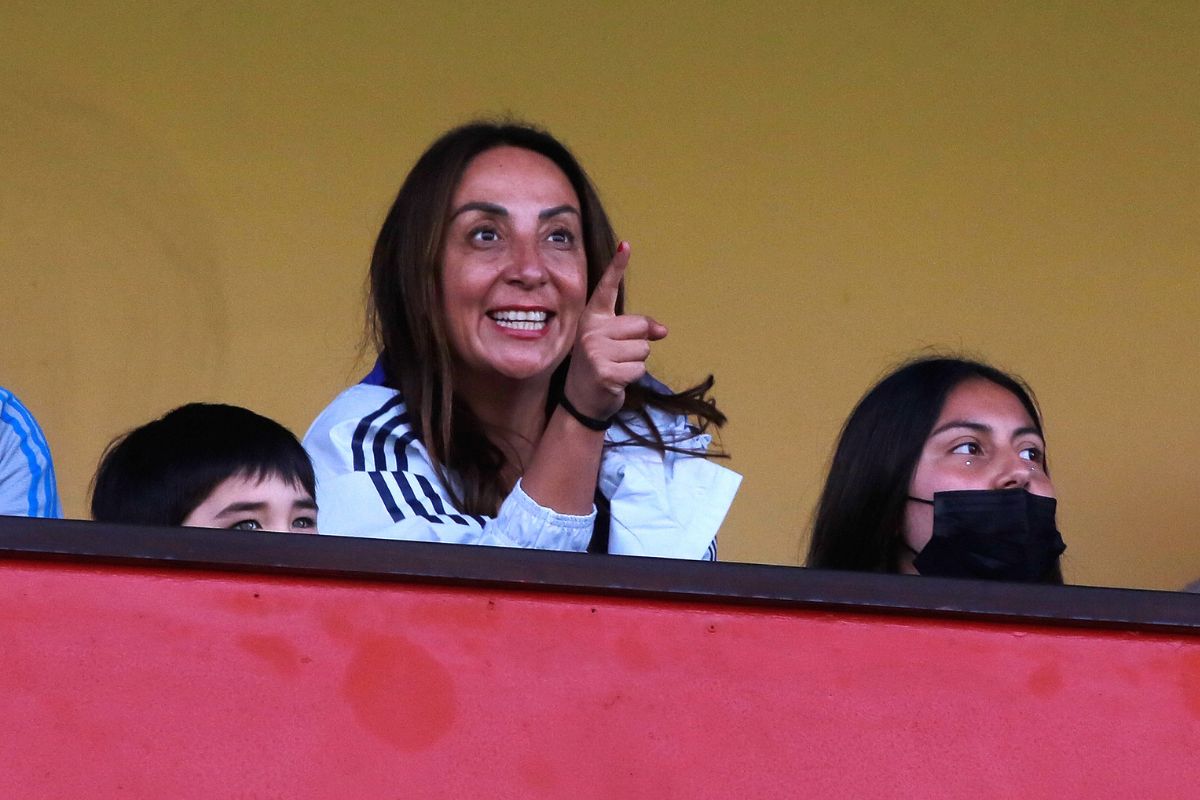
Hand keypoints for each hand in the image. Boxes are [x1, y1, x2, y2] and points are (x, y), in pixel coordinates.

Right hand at [563, 242, 667, 419]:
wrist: (581, 400)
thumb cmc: (602, 365)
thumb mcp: (615, 342)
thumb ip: (637, 330)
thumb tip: (663, 331)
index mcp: (592, 318)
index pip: (607, 289)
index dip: (617, 266)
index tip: (626, 245)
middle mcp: (591, 330)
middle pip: (640, 326)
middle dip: (637, 343)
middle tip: (617, 356)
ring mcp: (595, 351)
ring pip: (643, 349)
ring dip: (635, 363)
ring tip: (615, 368)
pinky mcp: (604, 372)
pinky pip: (639, 369)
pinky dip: (632, 378)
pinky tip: (615, 380)